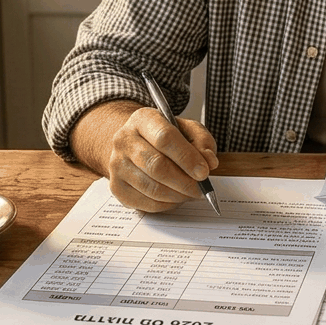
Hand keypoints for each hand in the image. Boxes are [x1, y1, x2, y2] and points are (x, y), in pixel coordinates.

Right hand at [104, 106, 218, 211]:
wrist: (136, 144)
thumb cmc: (165, 136)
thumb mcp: (187, 129)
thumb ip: (202, 141)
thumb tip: (209, 162)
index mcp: (143, 119)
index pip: (165, 138)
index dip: (187, 157)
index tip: (204, 172)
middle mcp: (124, 140)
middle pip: (156, 166)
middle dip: (184, 182)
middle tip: (201, 189)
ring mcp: (117, 165)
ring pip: (152, 188)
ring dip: (178, 195)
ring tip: (190, 193)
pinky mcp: (116, 187)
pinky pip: (145, 203)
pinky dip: (166, 205)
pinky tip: (175, 197)